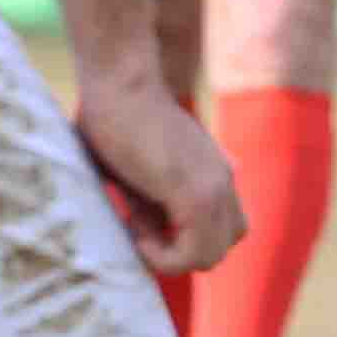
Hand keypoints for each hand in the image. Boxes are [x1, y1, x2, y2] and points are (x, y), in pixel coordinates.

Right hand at [71, 70, 245, 276]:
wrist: (120, 79)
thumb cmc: (113, 115)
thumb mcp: (138, 166)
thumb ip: (151, 197)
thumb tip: (143, 227)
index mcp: (213, 173)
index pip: (220, 229)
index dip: (180, 235)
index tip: (137, 214)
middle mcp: (223, 182)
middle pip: (222, 245)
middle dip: (178, 249)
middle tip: (136, 222)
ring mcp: (213, 188)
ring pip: (212, 256)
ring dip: (171, 256)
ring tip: (134, 225)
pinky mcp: (195, 194)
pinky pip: (194, 253)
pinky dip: (163, 257)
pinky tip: (133, 231)